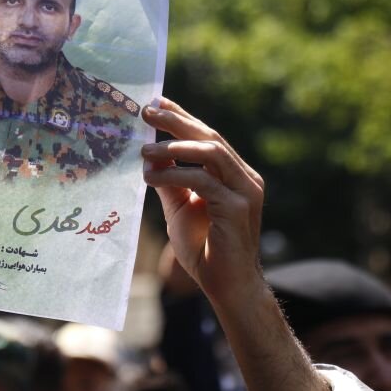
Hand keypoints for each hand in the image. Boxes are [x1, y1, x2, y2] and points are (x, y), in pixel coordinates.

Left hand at [141, 98, 264, 303]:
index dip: (183, 118)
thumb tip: (150, 158)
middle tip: (147, 111)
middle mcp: (245, 178)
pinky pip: (204, 181)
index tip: (157, 103)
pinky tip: (150, 178)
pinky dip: (175, 175)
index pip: (208, 137)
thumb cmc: (205, 250)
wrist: (228, 287)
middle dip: (177, 122)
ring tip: (144, 149)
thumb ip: (171, 183)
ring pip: (211, 152)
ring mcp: (245, 191)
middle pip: (210, 137)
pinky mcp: (238, 208)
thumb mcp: (182, 210)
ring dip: (175, 147)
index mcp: (235, 175)